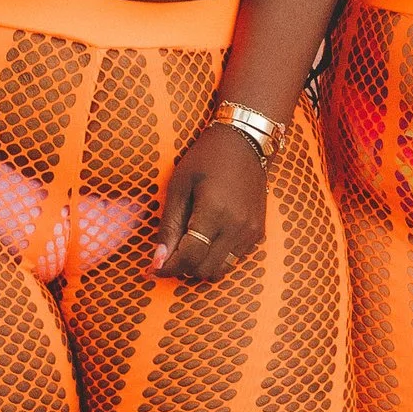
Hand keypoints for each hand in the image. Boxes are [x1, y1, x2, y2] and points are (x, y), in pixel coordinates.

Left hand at [153, 124, 269, 284]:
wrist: (245, 141)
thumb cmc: (206, 158)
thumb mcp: (179, 186)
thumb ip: (169, 226)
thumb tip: (158, 260)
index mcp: (215, 211)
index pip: (190, 256)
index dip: (168, 267)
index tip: (154, 268)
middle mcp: (237, 226)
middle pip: (205, 269)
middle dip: (183, 268)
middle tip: (168, 256)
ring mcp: (251, 231)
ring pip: (221, 270)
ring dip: (201, 266)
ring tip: (188, 247)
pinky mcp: (258, 232)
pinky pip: (235, 260)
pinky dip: (218, 258)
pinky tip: (208, 239)